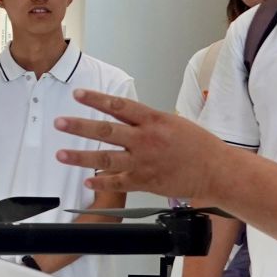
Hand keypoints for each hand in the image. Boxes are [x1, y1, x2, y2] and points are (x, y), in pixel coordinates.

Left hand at [54, 89, 232, 202]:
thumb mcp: (172, 122)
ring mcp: (143, 162)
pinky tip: (87, 181)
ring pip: (106, 158)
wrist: (216, 170)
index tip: (78, 94)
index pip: (119, 106)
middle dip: (79, 127)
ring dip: (81, 157)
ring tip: (61, 155)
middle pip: (106, 131)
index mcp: (153, 120)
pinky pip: (118, 182)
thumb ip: (146, 121)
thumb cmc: (198, 145)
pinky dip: (101, 183)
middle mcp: (145, 139)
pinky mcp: (145, 181)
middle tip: (60, 122)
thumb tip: (124, 117)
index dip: (96, 99)